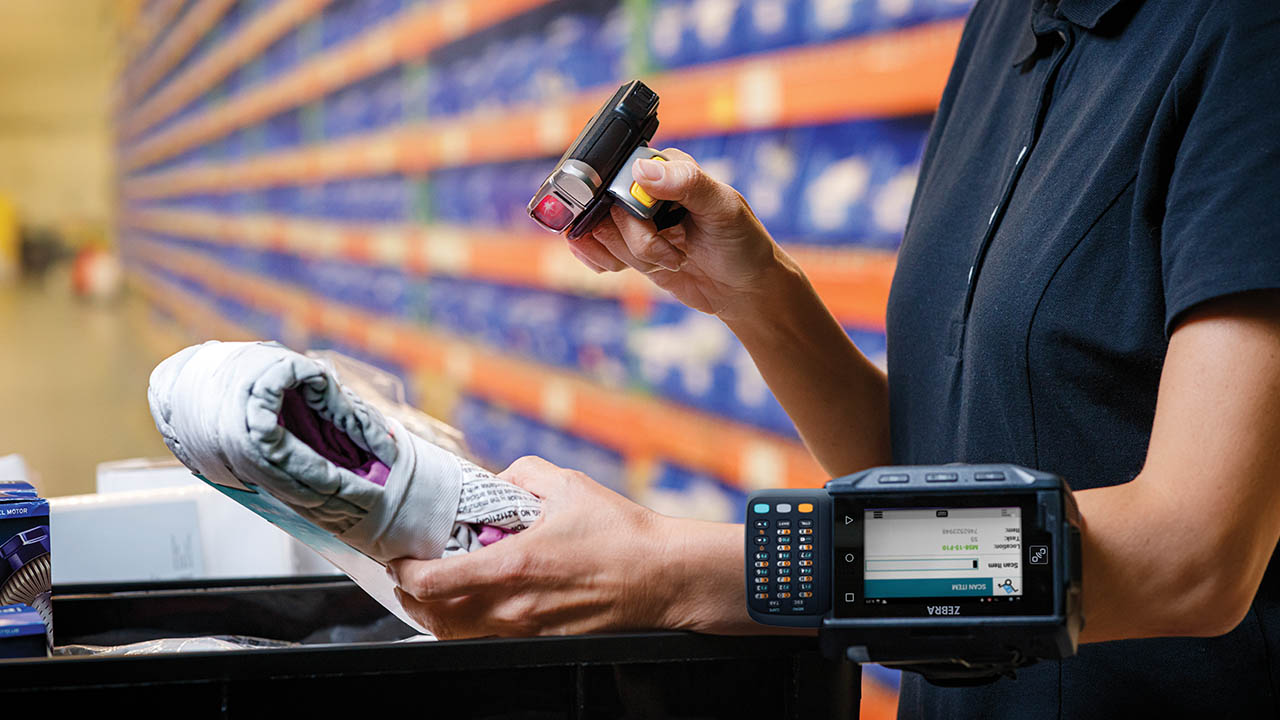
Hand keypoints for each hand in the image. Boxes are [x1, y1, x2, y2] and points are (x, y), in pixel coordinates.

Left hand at [388, 456, 681, 638]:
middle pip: (435, 618)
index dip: (405, 570)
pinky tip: (476, 599)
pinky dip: (470, 621)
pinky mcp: (542, 639)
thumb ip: (519, 475)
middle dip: (411, 595)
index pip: (433, 581)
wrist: (664, 576)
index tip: (400, 554)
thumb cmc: (621, 533)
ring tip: (434, 587)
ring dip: (436, 612)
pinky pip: (489, 637)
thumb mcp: (566, 485)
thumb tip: (493, 482)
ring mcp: (527, 629)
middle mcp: (513, 607)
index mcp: (513, 566)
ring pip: (458, 634)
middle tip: (408, 571)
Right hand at [566, 149, 793, 319]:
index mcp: (666, 168)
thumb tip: (640, 170)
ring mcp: (635, 222)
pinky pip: (596, 250)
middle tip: (672, 254)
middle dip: (637, 240)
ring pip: (602, 234)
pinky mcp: (630, 249)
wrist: (745, 289)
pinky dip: (604, 263)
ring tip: (672, 261)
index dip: (622, 200)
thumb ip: (686, 182)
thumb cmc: (743, 242)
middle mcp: (645, 192)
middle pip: (606, 208)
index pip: (621, 172)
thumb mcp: (723, 207)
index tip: (646, 223)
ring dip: (633, 257)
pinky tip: (631, 268)